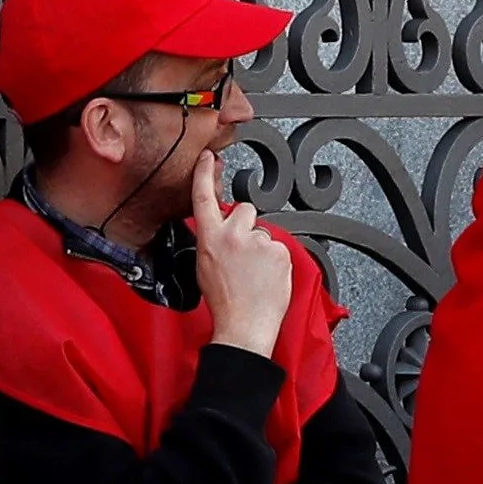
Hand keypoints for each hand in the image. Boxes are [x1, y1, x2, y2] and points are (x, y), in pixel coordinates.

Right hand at [189, 157, 294, 359]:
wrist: (244, 325)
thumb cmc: (224, 302)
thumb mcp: (204, 266)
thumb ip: (212, 241)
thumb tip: (220, 232)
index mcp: (210, 238)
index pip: (204, 198)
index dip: (204, 174)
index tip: (208, 158)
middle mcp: (233, 235)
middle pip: (245, 210)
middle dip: (247, 226)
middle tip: (244, 254)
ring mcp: (258, 242)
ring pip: (263, 232)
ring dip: (261, 247)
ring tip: (255, 272)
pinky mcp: (279, 251)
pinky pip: (278, 247)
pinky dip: (275, 260)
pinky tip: (266, 276)